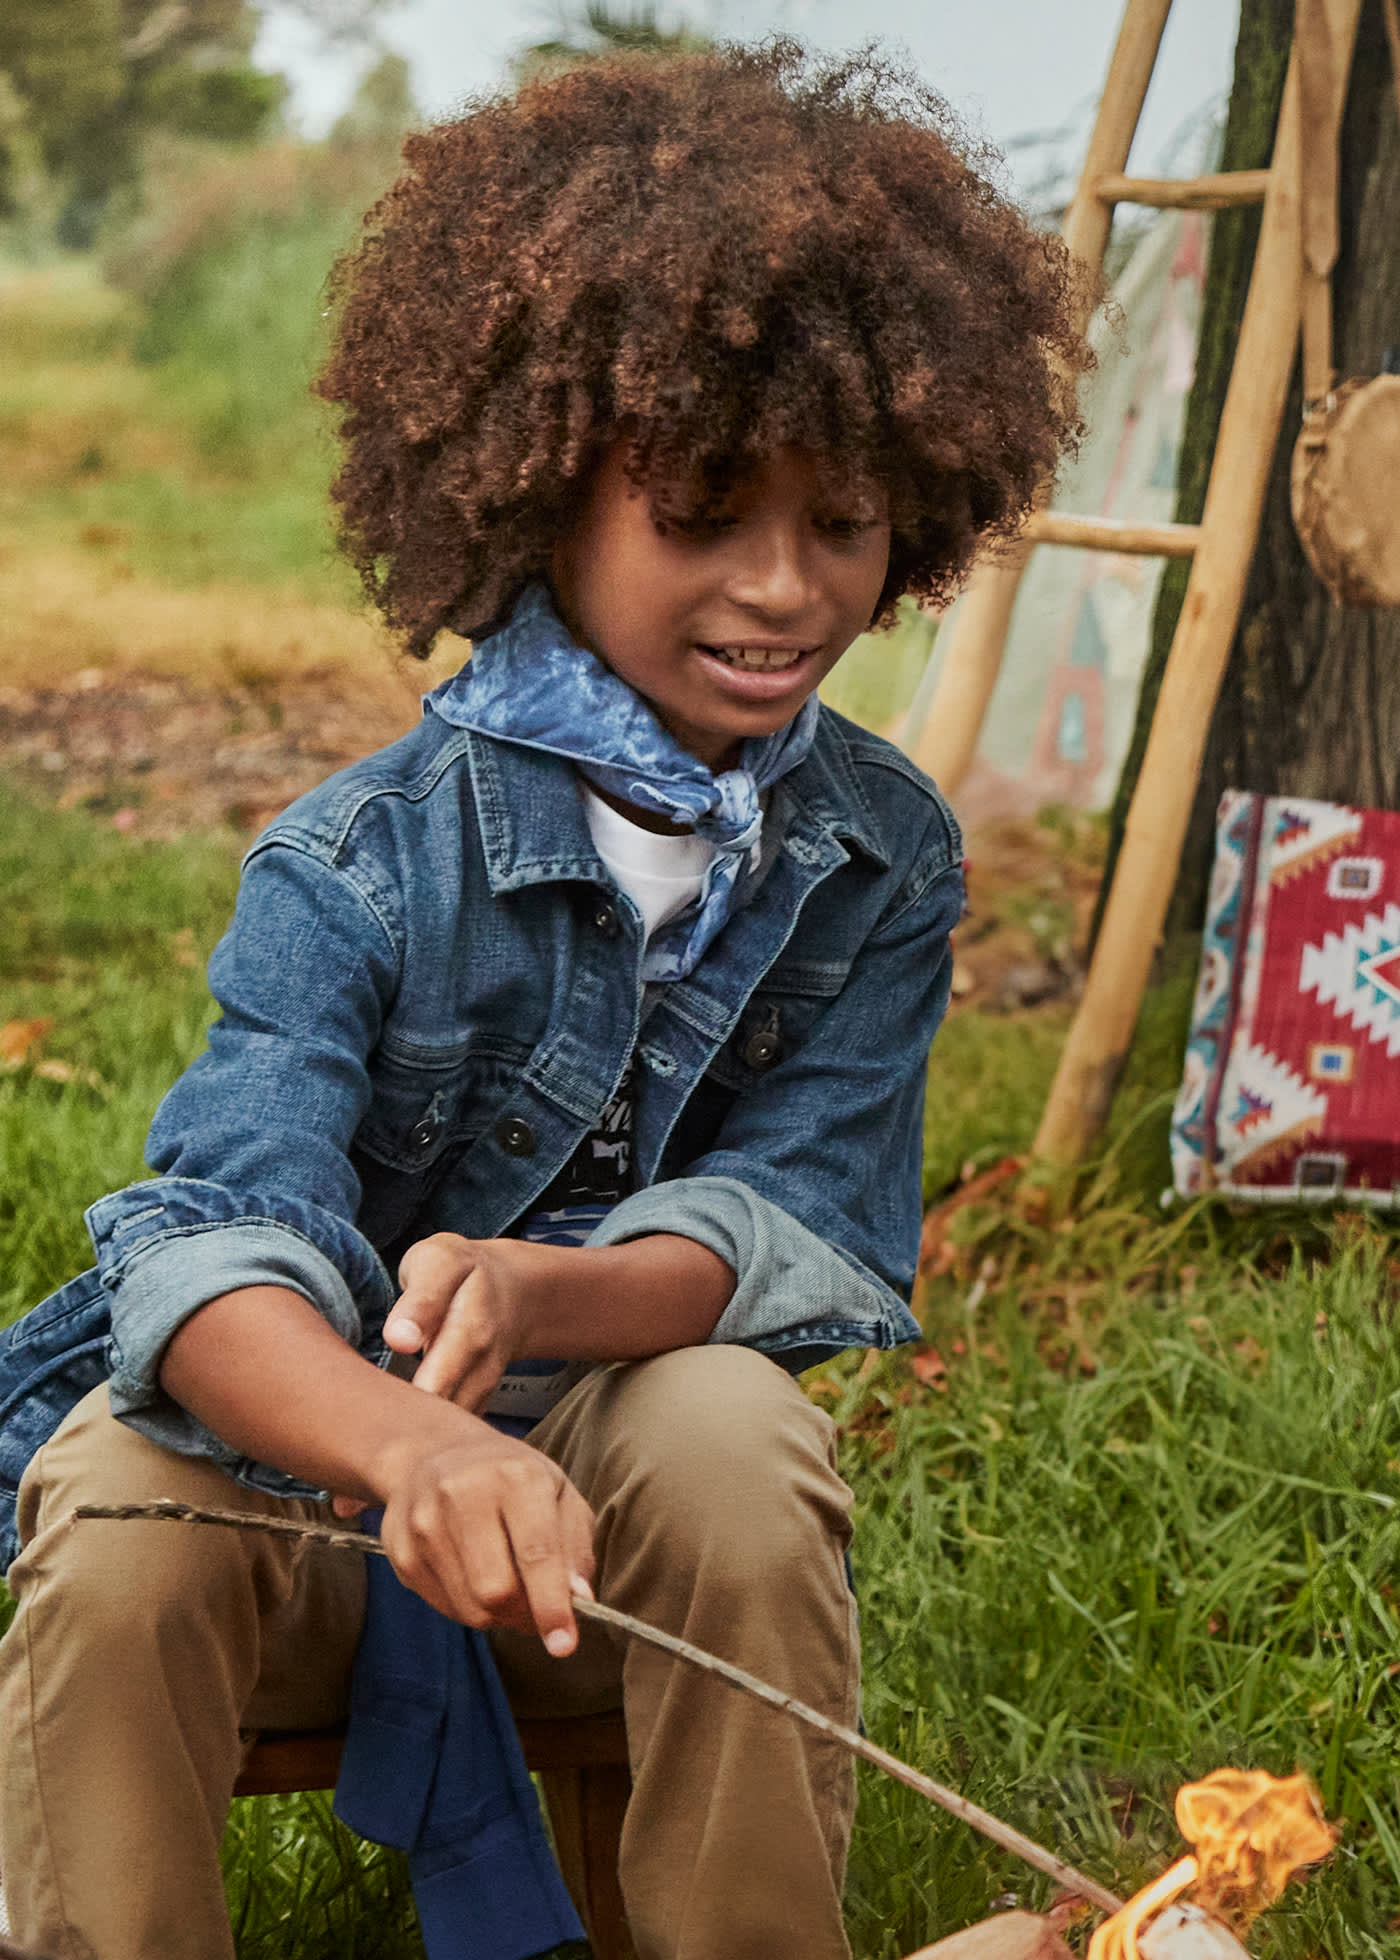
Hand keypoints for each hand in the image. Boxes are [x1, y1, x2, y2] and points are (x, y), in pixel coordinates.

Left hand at [331, 1233, 550, 1521]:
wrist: (514, 1291)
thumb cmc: (460, 1273)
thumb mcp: (441, 1263)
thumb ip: (422, 1299)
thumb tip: (400, 1339)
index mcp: (470, 1332)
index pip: (435, 1382)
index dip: (402, 1415)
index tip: (363, 1445)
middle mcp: (478, 1371)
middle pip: (436, 1425)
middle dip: (395, 1459)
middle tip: (348, 1500)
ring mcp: (480, 1394)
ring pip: (445, 1443)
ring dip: (403, 1474)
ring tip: (351, 1505)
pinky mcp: (474, 1409)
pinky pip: (449, 1444)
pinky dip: (417, 1469)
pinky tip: (374, 1497)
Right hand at [377, 1418, 596, 1653]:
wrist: (435, 1453)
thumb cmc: (511, 1479)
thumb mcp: (559, 1494)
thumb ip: (575, 1547)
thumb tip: (578, 1599)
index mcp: (515, 1476)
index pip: (536, 1552)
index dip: (551, 1605)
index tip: (564, 1645)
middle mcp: (463, 1493)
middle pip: (496, 1591)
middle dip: (523, 1613)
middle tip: (535, 1605)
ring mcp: (424, 1522)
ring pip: (468, 1607)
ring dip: (497, 1613)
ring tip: (504, 1581)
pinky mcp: (398, 1549)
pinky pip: (442, 1607)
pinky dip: (467, 1606)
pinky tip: (471, 1574)